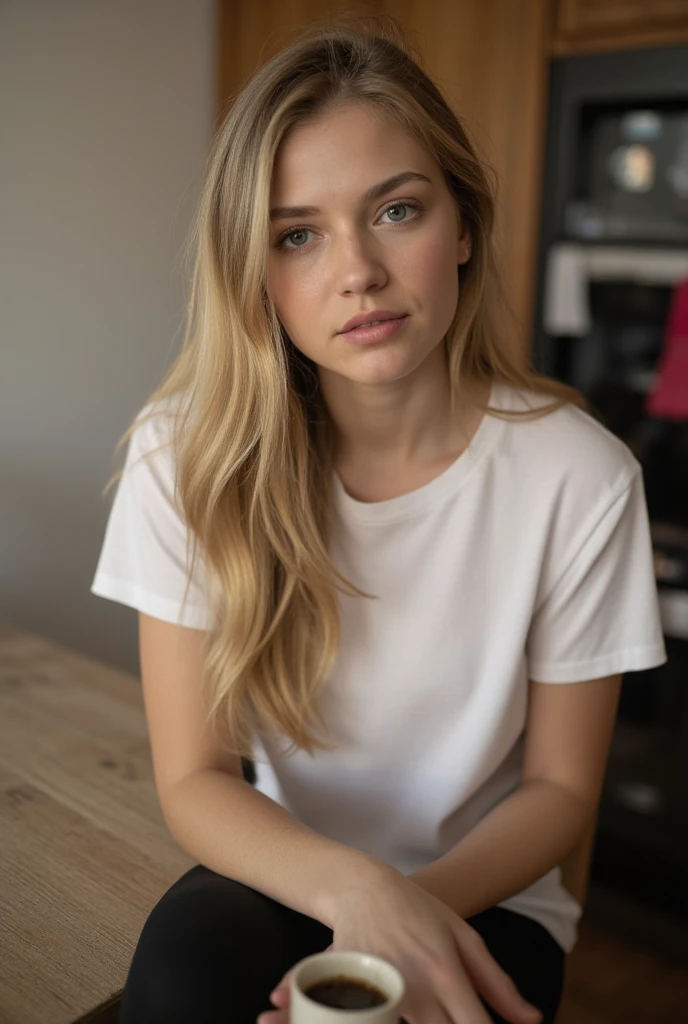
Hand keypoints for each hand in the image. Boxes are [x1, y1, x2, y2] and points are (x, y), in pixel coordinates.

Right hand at [257, 865, 541, 1023]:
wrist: (362, 884)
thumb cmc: (418, 912)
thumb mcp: (463, 938)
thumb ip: (497, 985)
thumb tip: (533, 1021)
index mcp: (448, 976)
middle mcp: (414, 988)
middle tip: (431, 1015)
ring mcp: (377, 989)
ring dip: (381, 1023)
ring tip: (370, 1012)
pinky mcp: (347, 988)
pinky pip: (345, 1015)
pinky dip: (328, 1015)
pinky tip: (298, 1013)